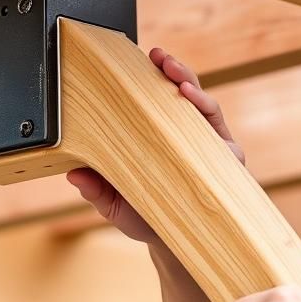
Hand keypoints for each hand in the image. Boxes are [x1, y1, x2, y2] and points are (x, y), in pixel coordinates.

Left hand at [66, 47, 243, 243]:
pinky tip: (191, 98)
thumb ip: (97, 190)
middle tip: (157, 56)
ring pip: (199, 103)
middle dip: (171, 69)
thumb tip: (73, 175)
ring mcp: (205, 143)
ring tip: (174, 73)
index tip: (134, 59)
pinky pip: (216, 125)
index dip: (146, 77)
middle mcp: (182, 135)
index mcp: (157, 137)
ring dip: (188, 82)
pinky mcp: (226, 156)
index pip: (153, 100)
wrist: (179, 245)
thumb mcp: (115, 205)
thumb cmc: (148, 218)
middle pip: (179, 92)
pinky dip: (204, 107)